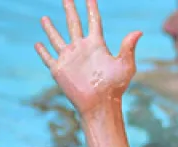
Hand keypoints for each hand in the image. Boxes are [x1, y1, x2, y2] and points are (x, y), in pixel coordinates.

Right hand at [35, 0, 141, 117]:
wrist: (100, 106)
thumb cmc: (115, 88)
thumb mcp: (125, 66)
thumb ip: (128, 48)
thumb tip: (139, 31)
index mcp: (97, 45)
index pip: (93, 21)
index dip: (91, 8)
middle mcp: (81, 48)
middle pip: (74, 24)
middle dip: (70, 10)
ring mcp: (69, 58)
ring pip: (57, 39)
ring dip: (50, 29)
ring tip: (44, 18)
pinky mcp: (59, 70)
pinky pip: (48, 58)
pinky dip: (42, 51)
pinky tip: (37, 44)